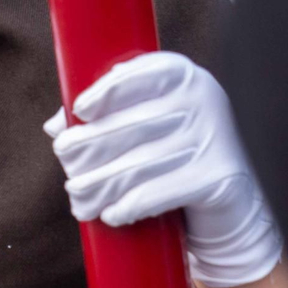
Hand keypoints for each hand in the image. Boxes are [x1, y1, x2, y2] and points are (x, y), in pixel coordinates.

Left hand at [44, 52, 281, 287]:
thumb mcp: (145, 121)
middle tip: (66, 166)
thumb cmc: (174, 150)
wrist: (232, 197)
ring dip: (101, 184)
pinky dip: (130, 204)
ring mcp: (215, 138)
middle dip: (91, 148)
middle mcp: (203, 99)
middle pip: (130, 124)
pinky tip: (110, 213)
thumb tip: (55, 125)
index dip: (106, 91)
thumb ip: (103, 113)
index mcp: (182, 75)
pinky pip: (161, 192)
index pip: (139, 73)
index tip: (79, 111)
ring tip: (78, 198)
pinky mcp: (219, 178)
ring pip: (139, 163)